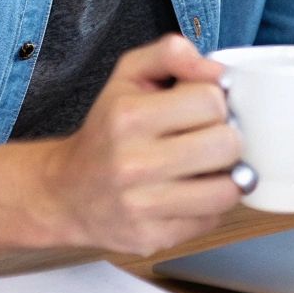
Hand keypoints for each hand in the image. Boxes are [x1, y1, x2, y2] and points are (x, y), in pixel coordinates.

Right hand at [37, 33, 243, 254]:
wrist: (65, 193)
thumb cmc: (105, 131)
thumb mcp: (127, 76)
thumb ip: (170, 54)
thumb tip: (216, 69)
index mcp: (129, 117)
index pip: (211, 100)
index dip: (215, 101)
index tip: (203, 109)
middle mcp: (133, 163)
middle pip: (227, 145)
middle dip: (226, 138)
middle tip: (209, 138)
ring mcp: (143, 206)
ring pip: (228, 189)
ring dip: (225, 176)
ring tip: (206, 168)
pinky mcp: (153, 238)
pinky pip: (212, 220)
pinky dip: (209, 205)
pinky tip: (189, 193)